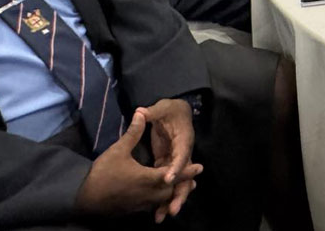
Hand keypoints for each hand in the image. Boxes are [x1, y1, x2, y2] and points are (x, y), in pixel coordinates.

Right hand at [75, 111, 202, 218]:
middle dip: (183, 184)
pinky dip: (159, 199)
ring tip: (181, 187)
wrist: (85, 197)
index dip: (186, 170)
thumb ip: (134, 132)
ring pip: (162, 199)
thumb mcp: (119, 149)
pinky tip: (159, 196)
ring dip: (172, 193)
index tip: (200, 167)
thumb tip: (141, 111)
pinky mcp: (133, 209)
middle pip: (171, 190)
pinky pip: (152, 204)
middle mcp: (149, 194)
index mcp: (149, 179)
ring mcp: (142, 204)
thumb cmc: (103, 172)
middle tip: (194, 179)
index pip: (174, 175)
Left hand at [141, 99, 198, 222]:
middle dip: (178, 194)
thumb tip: (140, 112)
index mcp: (184, 139)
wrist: (177, 112)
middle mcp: (182, 154)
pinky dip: (163, 196)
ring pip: (176, 184)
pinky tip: (156, 210)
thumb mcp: (162, 108)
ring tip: (163, 216)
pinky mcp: (167, 165)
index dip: (176, 167)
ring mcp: (175, 161)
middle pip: (184, 177)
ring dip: (170, 200)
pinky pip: (167, 183)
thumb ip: (152, 112)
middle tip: (172, 210)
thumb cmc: (171, 109)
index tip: (167, 179)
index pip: (181, 155)